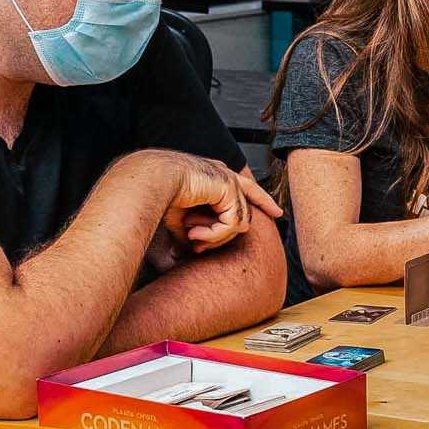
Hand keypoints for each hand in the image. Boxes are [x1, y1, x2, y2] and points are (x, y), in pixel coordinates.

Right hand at [146, 152, 282, 248]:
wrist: (151, 182)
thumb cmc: (158, 198)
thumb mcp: (180, 220)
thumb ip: (193, 233)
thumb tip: (190, 254)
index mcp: (215, 177)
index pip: (247, 189)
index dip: (263, 200)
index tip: (278, 212)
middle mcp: (225, 175)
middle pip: (246, 211)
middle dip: (225, 236)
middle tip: (196, 248)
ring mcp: (229, 180)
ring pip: (240, 222)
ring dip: (214, 237)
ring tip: (191, 237)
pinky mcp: (229, 188)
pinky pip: (233, 223)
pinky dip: (214, 234)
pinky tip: (194, 233)